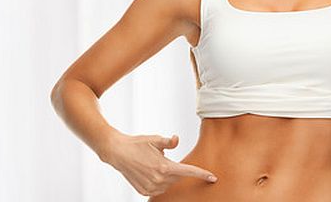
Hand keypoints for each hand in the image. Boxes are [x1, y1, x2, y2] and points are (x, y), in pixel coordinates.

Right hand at [102, 133, 217, 196]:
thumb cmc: (138, 144)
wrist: (117, 152)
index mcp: (164, 167)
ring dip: (168, 175)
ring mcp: (150, 187)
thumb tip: (177, 139)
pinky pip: (158, 188)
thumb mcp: (156, 139)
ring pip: (169, 183)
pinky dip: (159, 181)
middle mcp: (158, 179)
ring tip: (153, 164)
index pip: (188, 172)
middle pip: (178, 177)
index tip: (213, 178)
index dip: (202, 174)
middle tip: (165, 160)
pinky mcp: (143, 191)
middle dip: (177, 169)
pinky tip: (149, 172)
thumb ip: (169, 142)